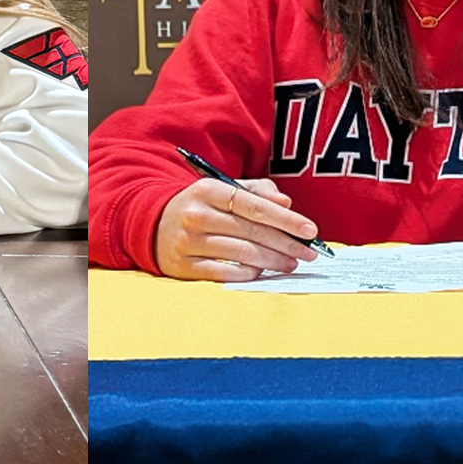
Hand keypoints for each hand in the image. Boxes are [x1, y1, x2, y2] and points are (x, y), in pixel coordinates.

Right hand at [154, 177, 319, 281]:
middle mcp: (197, 215)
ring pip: (242, 254)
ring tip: (292, 263)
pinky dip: (250, 273)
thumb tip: (286, 202)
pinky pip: (226, 273)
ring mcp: (189, 243)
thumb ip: (257, 192)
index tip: (310, 230)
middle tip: (310, 252)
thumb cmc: (200, 206)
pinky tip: (263, 271)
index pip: (254, 205)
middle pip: (252, 232)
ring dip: (273, 261)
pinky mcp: (185, 267)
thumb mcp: (222, 190)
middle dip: (287, 243)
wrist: (152, 224)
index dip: (286, 219)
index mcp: (208, 190)